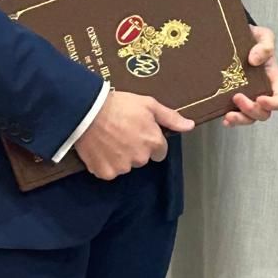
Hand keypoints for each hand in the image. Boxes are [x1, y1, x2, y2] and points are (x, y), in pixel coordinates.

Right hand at [75, 90, 194, 180]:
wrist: (87, 110)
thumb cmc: (119, 105)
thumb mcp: (149, 105)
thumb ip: (171, 118)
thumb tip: (190, 126)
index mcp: (154, 142)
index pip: (160, 152)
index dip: (151, 141)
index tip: (139, 132)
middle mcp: (140, 158)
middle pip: (142, 159)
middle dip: (136, 149)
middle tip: (122, 132)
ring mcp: (122, 167)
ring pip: (126, 165)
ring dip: (120, 156)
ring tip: (109, 138)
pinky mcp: (105, 172)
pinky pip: (109, 171)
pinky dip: (105, 163)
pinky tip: (100, 148)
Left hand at [223, 24, 277, 126]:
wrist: (233, 36)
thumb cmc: (253, 38)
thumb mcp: (263, 36)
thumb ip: (265, 45)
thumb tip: (255, 59)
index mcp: (273, 79)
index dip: (274, 104)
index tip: (261, 99)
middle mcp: (262, 91)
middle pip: (264, 113)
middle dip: (252, 110)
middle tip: (238, 97)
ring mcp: (248, 96)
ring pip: (250, 118)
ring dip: (241, 119)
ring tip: (229, 115)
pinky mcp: (233, 99)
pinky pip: (235, 116)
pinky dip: (231, 121)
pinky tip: (224, 117)